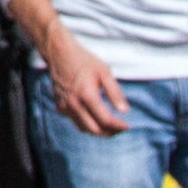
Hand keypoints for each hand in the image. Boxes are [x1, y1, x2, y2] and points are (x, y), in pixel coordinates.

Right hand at [23, 2, 128, 136]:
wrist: (59, 54)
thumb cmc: (84, 61)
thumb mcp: (104, 72)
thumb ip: (115, 93)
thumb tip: (125, 111)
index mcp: (87, 95)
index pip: (105, 120)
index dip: (118, 126)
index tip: (127, 126)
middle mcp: (74, 104)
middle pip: (95, 130)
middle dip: (110, 133)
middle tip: (120, 129)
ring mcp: (65, 107)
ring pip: (84, 129)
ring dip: (99, 131)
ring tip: (110, 127)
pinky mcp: (60, 107)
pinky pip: (76, 122)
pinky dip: (87, 124)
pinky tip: (95, 118)